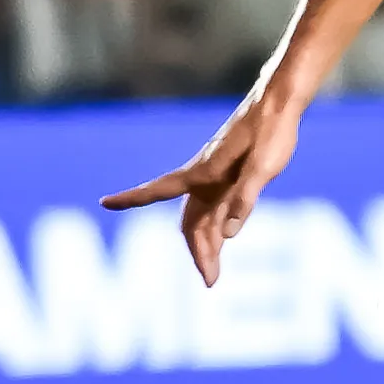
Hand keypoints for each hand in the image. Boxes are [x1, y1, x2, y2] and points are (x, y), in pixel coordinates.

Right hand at [100, 82, 308, 285]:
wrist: (280, 103)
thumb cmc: (270, 131)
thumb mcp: (262, 168)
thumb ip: (245, 199)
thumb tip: (228, 235)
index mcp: (202, 172)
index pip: (157, 190)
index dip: (130, 198)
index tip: (104, 202)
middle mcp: (204, 178)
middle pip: (190, 221)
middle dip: (196, 251)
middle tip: (209, 280)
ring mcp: (218, 178)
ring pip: (204, 218)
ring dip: (207, 245)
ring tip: (214, 274)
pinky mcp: (232, 177)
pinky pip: (218, 209)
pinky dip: (218, 229)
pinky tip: (224, 240)